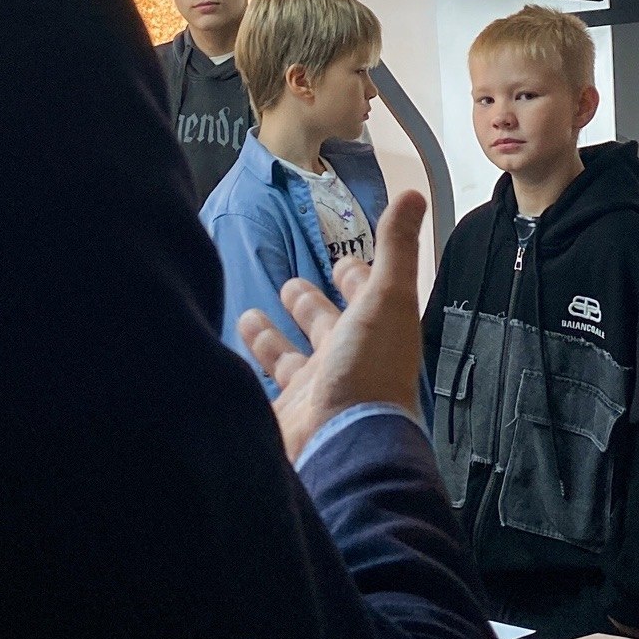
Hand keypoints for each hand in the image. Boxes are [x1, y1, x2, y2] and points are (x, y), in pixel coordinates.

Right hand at [241, 191, 427, 463]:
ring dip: (271, 338)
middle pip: (324, 327)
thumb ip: (396, 248)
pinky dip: (245, 377)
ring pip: (289, 359)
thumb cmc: (369, 370)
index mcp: (373, 334)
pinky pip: (260, 391)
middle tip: (290, 284)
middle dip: (309, 305)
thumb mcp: (387, 298)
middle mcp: (345, 362)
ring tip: (247, 315)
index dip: (356, 278)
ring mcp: (312, 392)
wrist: (342, 445)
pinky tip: (224, 362)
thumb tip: (414, 193)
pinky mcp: (281, 417)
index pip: (365, 299)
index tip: (345, 262)